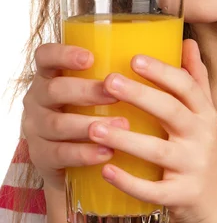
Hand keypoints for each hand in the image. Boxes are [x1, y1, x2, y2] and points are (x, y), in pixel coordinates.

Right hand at [22, 43, 129, 193]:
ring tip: (122, 125)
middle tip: (115, 93)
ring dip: (90, 124)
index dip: (63, 54)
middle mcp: (37, 100)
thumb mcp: (98, 93)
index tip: (90, 57)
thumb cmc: (92, 116)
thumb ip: (122, 76)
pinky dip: (84, 153)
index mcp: (50, 77)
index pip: (45, 57)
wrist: (74, 170)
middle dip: (85, 91)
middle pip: (54, 90)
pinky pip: (60, 154)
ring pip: (57, 124)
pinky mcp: (42, 158)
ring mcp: (36, 130)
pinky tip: (107, 153)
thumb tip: (175, 53)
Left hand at [88, 39, 216, 222]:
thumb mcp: (207, 118)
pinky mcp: (182, 197)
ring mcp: (193, 169)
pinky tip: (105, 170)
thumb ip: (197, 81)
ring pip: (157, 150)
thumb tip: (188, 41)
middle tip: (108, 82)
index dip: (162, 71)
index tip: (134, 58)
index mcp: (205, 116)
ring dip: (125, 138)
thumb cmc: (207, 158)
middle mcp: (202, 139)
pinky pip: (152, 190)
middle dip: (140, 95)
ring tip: (94, 126)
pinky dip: (129, 182)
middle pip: (171, 111)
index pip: (187, 87)